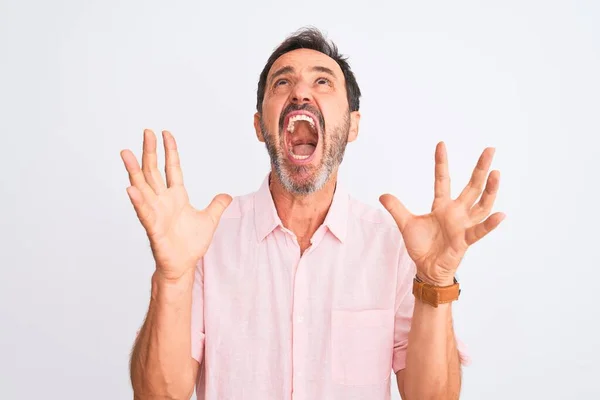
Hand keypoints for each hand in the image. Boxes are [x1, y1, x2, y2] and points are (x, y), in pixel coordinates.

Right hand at [120, 129, 231, 281]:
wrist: (184, 265)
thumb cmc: (191, 244)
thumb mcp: (210, 220)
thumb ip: (217, 205)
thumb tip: (227, 195)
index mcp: (176, 196)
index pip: (172, 168)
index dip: (170, 151)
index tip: (165, 133)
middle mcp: (163, 201)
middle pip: (154, 171)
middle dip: (150, 151)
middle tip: (146, 131)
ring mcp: (156, 213)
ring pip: (142, 187)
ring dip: (134, 171)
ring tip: (126, 153)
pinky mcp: (153, 228)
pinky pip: (144, 212)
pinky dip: (138, 201)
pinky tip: (131, 188)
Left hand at [380, 142, 504, 285]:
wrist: (427, 268)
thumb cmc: (422, 246)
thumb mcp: (406, 224)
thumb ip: (396, 209)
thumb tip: (382, 195)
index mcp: (442, 206)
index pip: (442, 180)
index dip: (441, 163)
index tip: (441, 144)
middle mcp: (457, 212)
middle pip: (472, 186)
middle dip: (480, 168)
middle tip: (490, 149)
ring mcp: (463, 225)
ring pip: (481, 204)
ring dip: (490, 190)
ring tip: (496, 173)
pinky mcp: (465, 240)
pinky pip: (479, 231)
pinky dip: (490, 224)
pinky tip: (500, 214)